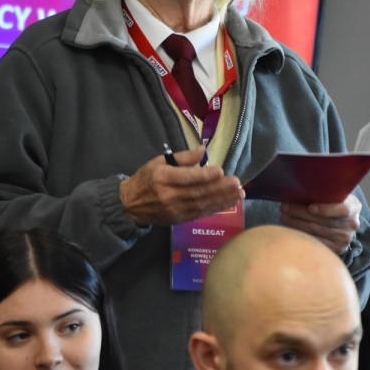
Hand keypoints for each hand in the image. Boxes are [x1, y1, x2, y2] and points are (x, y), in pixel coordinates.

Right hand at [119, 146, 243, 225]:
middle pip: (197, 192)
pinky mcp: (179, 219)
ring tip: (238, 194)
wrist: (131, 205)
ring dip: (222, 200)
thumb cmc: (146, 178)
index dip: (204, 176)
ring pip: (202, 205)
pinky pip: (200, 213)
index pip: (186, 178)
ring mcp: (174, 210)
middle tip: (237, 183)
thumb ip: (183, 158)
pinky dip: (215, 208)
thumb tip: (202, 150)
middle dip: (219, 188)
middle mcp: (168, 195)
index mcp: (162, 177)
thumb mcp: (159, 161)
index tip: (221, 171)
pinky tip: (228, 203)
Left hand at [279, 193, 361, 255]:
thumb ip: (322, 192)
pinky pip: (315, 242)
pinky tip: (290, 229)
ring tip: (283, 216)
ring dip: (296, 223)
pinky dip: (301, 234)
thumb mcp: (333, 194)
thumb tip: (298, 188)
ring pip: (316, 231)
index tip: (310, 207)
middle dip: (300, 213)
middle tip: (284, 207)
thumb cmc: (331, 203)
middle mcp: (352, 223)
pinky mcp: (337, 249)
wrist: (341, 221)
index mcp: (354, 206)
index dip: (326, 209)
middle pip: (323, 220)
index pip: (343, 209)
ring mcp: (344, 238)